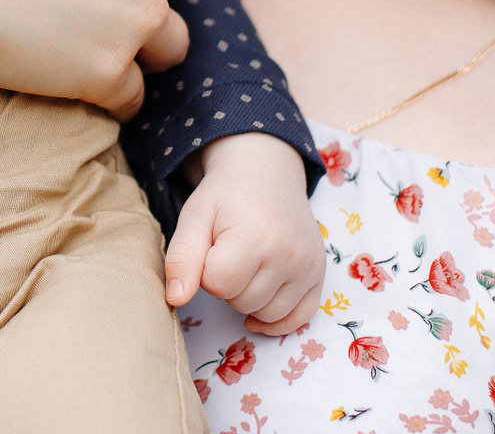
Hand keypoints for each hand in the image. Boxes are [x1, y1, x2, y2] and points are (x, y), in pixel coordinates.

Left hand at [164, 133, 324, 335]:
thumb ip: (182, 257)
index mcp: (254, 236)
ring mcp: (308, 265)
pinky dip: (278, 319)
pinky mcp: (319, 274)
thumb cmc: (225, 196)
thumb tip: (175, 299)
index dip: (206, 271)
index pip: (219, 285)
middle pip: (243, 302)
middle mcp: (288, 253)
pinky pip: (299, 318)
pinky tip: (261, 302)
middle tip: (229, 254)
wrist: (265, 173)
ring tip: (247, 266)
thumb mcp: (194, 216)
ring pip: (268, 314)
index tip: (211, 249)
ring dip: (250, 299)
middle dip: (228, 285)